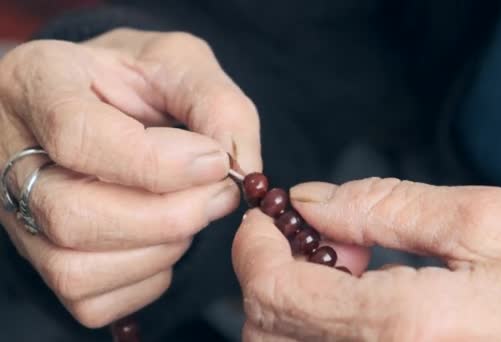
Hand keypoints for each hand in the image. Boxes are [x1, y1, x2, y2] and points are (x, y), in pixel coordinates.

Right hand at [0, 28, 260, 326]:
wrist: (97, 100)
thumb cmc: (135, 79)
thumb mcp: (179, 63)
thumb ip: (216, 104)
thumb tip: (238, 168)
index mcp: (39, 83)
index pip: (78, 137)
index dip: (157, 164)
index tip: (215, 164)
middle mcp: (12, 155)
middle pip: (73, 216)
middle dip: (167, 217)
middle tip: (218, 197)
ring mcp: (19, 213)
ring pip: (76, 267)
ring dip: (159, 250)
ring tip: (192, 214)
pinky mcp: (40, 256)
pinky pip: (88, 298)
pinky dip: (145, 279)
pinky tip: (165, 241)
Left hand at [233, 178, 500, 340]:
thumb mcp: (481, 222)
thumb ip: (384, 206)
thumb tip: (311, 201)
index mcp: (403, 325)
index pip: (276, 293)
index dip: (254, 249)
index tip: (266, 220)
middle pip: (268, 332)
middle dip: (271, 274)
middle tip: (321, 240)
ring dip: (293, 303)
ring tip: (350, 270)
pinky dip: (318, 329)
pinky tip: (363, 302)